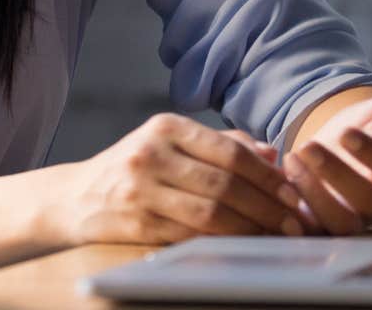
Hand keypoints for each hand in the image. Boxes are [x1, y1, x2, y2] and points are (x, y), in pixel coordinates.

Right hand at [46, 113, 305, 245]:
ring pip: (211, 212)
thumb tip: (273, 154)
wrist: (77, 196)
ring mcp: (141, 189)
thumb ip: (221, 144)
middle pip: (225, 183)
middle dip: (268, 206)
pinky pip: (191, 235)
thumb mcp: (170, 142)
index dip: (268, 175)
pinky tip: (243, 245)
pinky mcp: (137, 223)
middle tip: (295, 221)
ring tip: (276, 235)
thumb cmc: (136, 168)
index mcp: (166, 126)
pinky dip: (224, 242)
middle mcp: (151, 153)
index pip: (230, 151)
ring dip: (252, 228)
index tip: (294, 193)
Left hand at [283, 89, 371, 234]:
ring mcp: (352, 219)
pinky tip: (278, 187)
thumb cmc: (363, 128)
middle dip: (336, 175)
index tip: (348, 132)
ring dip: (314, 194)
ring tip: (290, 159)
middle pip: (368, 202)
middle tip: (309, 146)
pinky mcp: (322, 227)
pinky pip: (311, 232)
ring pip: (340, 222)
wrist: (331, 145)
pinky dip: (294, 216)